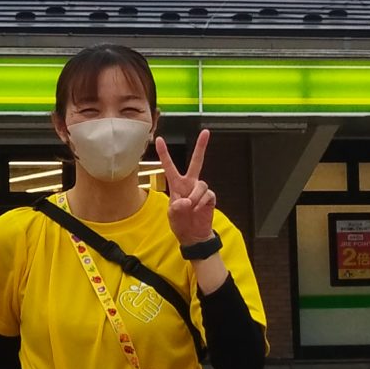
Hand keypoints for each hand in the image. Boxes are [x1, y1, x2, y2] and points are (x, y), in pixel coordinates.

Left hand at [157, 131, 216, 245]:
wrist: (193, 236)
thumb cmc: (180, 224)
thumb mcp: (172, 216)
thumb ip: (176, 208)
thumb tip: (186, 200)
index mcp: (176, 185)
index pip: (169, 166)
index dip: (164, 153)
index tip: (159, 139)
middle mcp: (189, 184)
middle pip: (196, 162)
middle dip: (201, 147)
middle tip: (206, 132)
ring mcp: (200, 190)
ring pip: (201, 184)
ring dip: (195, 196)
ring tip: (191, 206)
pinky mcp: (210, 197)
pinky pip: (207, 195)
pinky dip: (201, 203)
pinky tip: (198, 210)